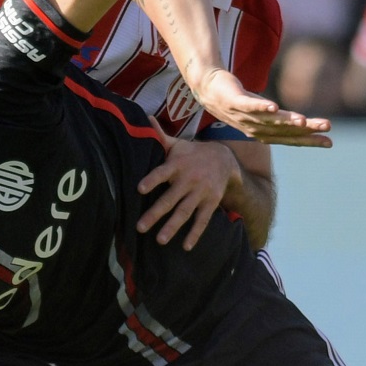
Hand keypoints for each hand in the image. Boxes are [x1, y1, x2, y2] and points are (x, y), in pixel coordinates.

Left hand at [136, 133, 240, 248]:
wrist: (225, 159)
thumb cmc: (193, 154)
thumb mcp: (179, 145)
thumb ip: (160, 137)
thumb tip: (144, 119)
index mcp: (177, 165)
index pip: (162, 172)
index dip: (152, 180)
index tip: (140, 189)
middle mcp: (189, 180)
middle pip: (170, 198)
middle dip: (156, 213)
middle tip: (140, 227)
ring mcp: (200, 193)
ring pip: (185, 212)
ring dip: (173, 227)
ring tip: (159, 240)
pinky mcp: (210, 202)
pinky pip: (202, 220)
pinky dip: (195, 234)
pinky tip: (186, 246)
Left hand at [193, 68, 331, 147]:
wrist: (208, 90)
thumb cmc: (238, 103)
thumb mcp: (261, 115)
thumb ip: (280, 122)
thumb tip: (303, 126)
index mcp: (264, 133)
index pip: (290, 139)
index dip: (309, 141)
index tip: (329, 142)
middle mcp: (255, 128)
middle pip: (284, 130)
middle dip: (305, 131)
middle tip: (327, 129)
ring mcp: (244, 116)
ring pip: (269, 120)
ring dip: (286, 121)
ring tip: (304, 121)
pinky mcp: (234, 101)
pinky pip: (249, 105)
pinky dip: (261, 107)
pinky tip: (274, 107)